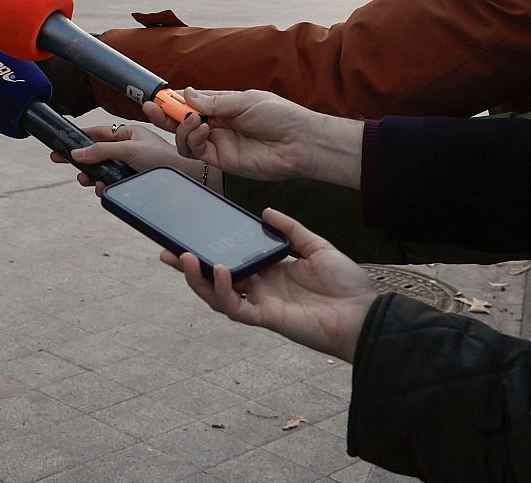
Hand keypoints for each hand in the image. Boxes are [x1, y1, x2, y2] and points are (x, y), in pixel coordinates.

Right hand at [55, 123, 211, 195]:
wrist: (186, 179)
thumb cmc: (163, 158)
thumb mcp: (129, 149)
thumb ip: (101, 151)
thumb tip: (76, 153)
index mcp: (129, 135)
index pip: (97, 133)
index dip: (78, 138)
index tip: (60, 144)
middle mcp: (128, 150)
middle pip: (96, 154)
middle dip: (82, 161)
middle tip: (66, 165)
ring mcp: (130, 167)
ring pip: (102, 170)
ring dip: (91, 175)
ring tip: (86, 180)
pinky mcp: (132, 182)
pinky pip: (111, 183)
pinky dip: (103, 186)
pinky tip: (100, 188)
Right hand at [162, 89, 363, 187]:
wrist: (300, 142)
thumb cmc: (281, 116)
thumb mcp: (244, 100)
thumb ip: (212, 102)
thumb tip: (186, 93)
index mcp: (225, 107)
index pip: (192, 102)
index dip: (175, 99)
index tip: (160, 95)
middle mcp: (219, 125)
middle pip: (183, 121)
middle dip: (165, 114)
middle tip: (152, 107)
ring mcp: (219, 143)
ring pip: (184, 139)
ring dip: (180, 128)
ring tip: (191, 120)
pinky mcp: (221, 160)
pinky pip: (196, 152)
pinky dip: (192, 140)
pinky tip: (201, 131)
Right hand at [163, 209, 378, 362]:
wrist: (365, 315)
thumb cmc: (346, 286)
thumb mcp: (318, 247)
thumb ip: (291, 230)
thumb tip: (265, 211)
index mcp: (268, 271)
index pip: (230, 257)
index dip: (207, 249)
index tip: (186, 233)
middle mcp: (259, 288)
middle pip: (214, 278)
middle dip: (188, 266)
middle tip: (165, 250)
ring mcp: (259, 304)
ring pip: (215, 295)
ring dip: (196, 278)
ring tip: (184, 257)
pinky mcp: (265, 318)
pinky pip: (235, 306)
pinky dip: (221, 289)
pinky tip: (217, 269)